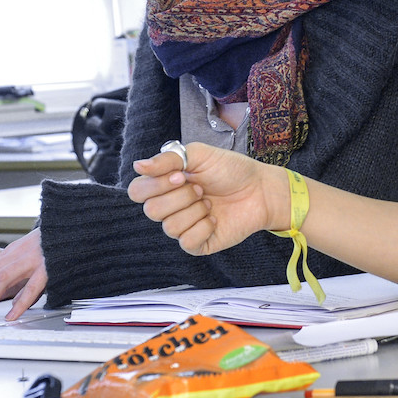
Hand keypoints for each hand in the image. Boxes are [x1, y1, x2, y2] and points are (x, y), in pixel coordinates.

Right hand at [127, 142, 283, 255]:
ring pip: (169, 227)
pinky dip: (204, 227)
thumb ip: (168, 159)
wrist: (260, 189)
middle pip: (151, 210)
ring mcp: (183, 226)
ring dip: (195, 211)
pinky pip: (187, 242)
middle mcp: (170, 206)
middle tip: (201, 189)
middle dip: (180, 197)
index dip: (156, 185)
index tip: (182, 175)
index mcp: (165, 184)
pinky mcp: (197, 243)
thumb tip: (138, 165)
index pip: (137, 191)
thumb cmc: (230, 170)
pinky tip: (215, 218)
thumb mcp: (199, 154)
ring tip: (211, 202)